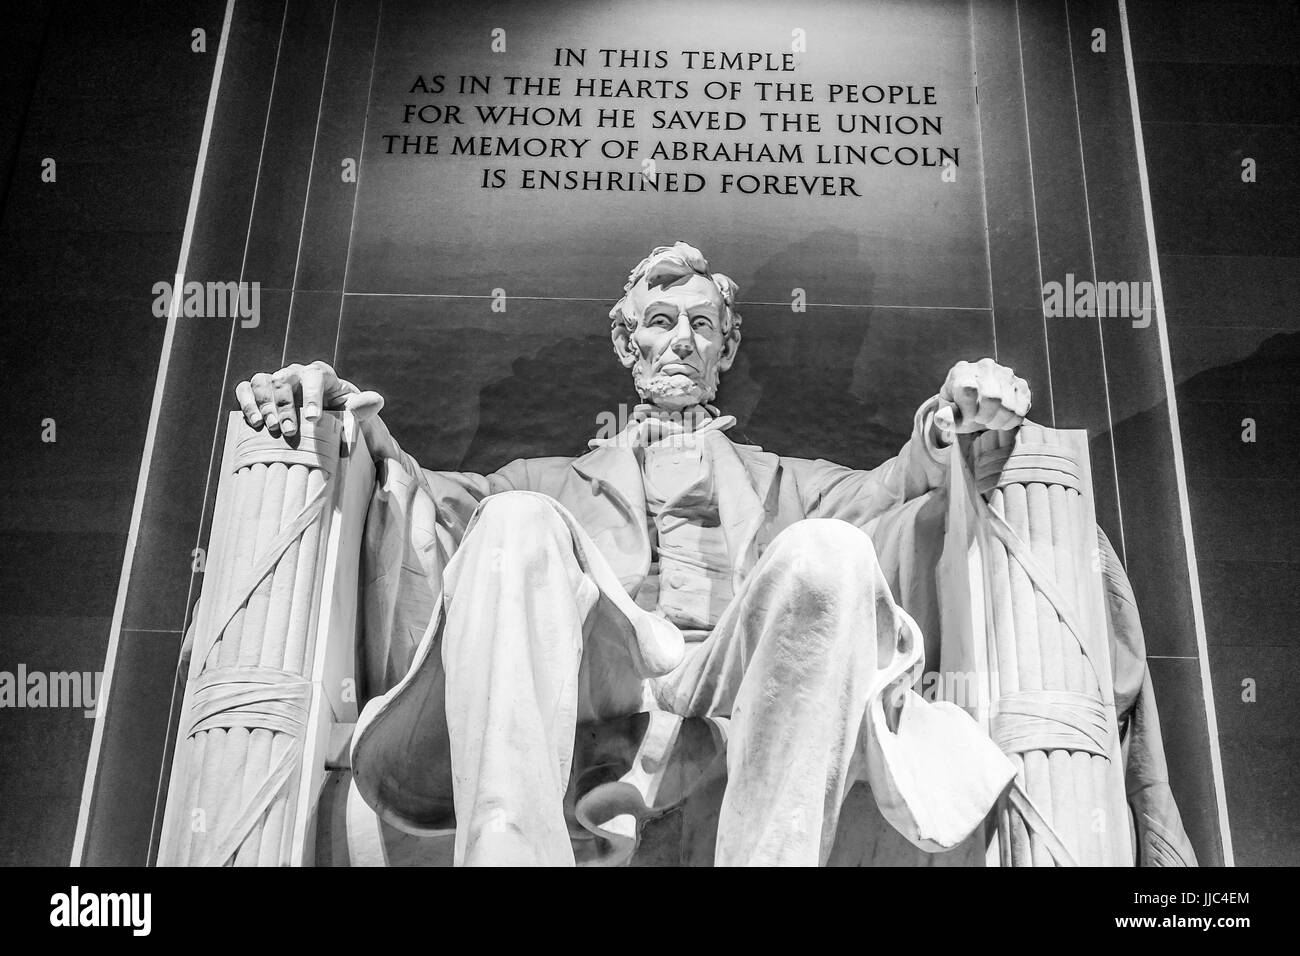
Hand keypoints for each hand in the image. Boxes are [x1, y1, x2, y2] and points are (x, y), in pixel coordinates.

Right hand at [234, 360, 383, 437]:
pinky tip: (254, 421)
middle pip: (284, 379)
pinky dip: (246, 401)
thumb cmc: (341, 414)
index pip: (315, 376)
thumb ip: (362, 408)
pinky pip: (245, 388)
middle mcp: (296, 372)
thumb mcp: (354, 412)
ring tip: (269, 428)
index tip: (313, 419)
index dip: (312, 395)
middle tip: (289, 432)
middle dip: (285, 406)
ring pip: (263, 381)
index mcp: (321, 374)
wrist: (324, 418)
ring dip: (265, 404)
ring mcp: (276, 379)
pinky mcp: (259, 390)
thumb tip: (377, 401)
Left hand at [934, 358, 1030, 435]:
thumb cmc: (959, 409)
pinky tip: (1000, 418)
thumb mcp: (948, 413)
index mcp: (961, 370)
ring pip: (1009, 408)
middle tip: (979, 420)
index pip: (968, 389)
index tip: (965, 418)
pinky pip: (1020, 412)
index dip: (968, 411)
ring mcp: (1006, 373)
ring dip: (997, 422)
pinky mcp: (1021, 385)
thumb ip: (944, 417)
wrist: (976, 404)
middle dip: (984, 417)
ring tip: (988, 420)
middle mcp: (985, 366)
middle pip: (992, 399)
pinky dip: (1009, 422)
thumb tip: (942, 419)